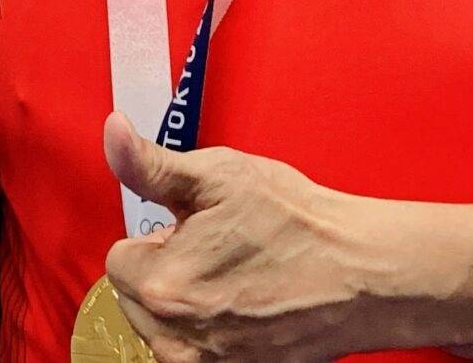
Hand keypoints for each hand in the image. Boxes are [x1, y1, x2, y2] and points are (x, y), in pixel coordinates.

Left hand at [100, 114, 390, 362]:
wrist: (361, 274)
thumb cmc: (293, 221)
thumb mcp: (217, 175)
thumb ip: (149, 164)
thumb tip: (112, 132)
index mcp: (162, 287)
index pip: (120, 257)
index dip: (157, 236)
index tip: (193, 229)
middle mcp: (177, 340)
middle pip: (137, 297)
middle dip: (165, 271)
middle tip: (216, 250)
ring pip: (164, 328)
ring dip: (186, 305)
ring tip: (235, 276)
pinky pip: (198, 353)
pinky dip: (211, 332)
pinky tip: (246, 306)